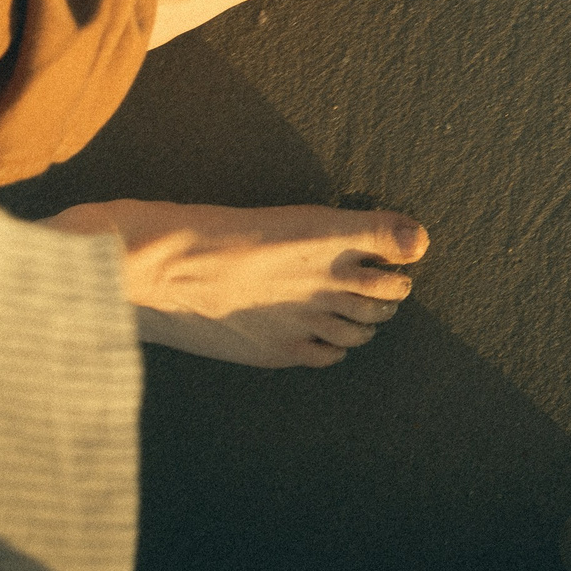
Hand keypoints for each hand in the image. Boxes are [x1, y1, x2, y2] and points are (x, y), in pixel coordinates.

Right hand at [48, 199, 428, 369]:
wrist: (161, 269)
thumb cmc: (214, 230)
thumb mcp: (282, 215)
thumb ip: (341, 228)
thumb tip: (396, 237)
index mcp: (329, 234)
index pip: (401, 241)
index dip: (409, 244)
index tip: (408, 246)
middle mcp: (327, 278)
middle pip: (390, 292)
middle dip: (394, 288)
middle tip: (390, 282)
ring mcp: (307, 319)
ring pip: (366, 327)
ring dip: (372, 318)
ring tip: (366, 310)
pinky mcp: (283, 351)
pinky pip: (331, 355)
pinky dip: (339, 345)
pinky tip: (330, 336)